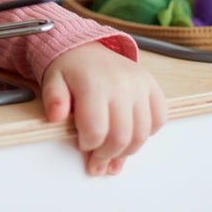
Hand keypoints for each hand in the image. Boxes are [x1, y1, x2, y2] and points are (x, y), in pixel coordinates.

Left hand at [41, 42, 166, 176]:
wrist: (85, 48)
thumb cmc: (70, 69)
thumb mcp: (52, 80)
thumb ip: (54, 100)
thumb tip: (55, 117)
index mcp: (94, 84)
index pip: (96, 130)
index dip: (88, 146)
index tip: (82, 146)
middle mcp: (121, 84)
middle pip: (121, 136)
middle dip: (107, 156)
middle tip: (98, 163)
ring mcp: (139, 85)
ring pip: (142, 133)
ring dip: (127, 151)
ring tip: (114, 157)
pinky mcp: (152, 86)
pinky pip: (159, 119)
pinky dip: (147, 133)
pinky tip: (131, 136)